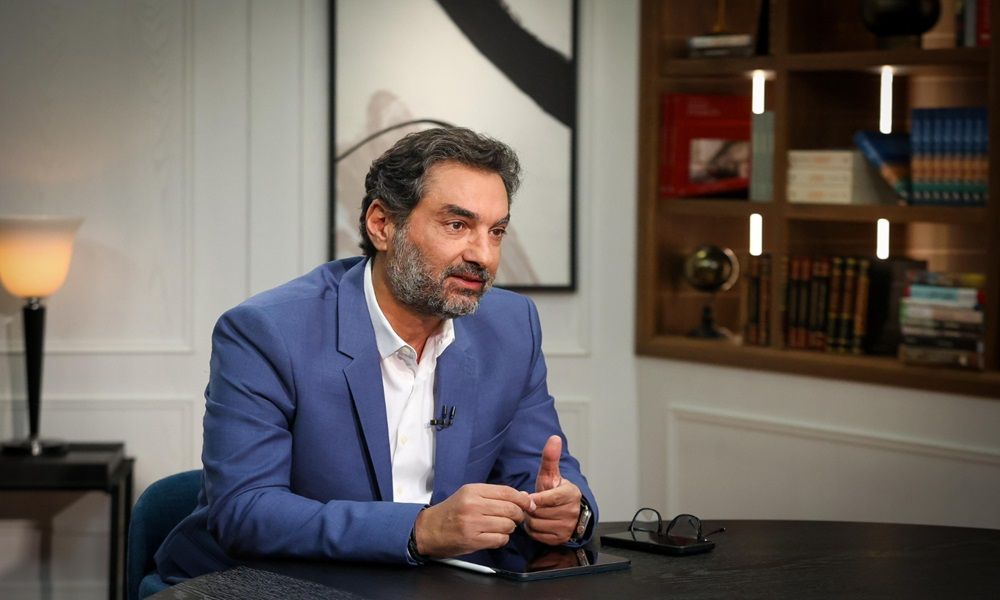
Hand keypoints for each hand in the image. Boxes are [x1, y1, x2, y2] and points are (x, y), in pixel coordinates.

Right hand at [413, 483, 534, 557]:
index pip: (507, 492)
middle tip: (514, 518)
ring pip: (507, 525)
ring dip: (509, 528)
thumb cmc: (451, 512)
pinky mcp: (472, 540)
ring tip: (499, 527)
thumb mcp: (470, 495)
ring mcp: (472, 523)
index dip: (523, 499)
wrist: (428, 530)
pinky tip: (494, 536)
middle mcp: (473, 505)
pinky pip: (500, 539)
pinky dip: (501, 539)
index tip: (529, 504)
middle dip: (518, 515)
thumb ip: (496, 495)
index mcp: (473, 490)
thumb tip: (524, 496)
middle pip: (511, 509)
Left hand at [525, 435, 582, 544]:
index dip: (536, 498)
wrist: (567, 511)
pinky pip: (538, 535)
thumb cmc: (555, 491)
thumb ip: (550, 458)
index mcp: (571, 494)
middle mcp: (572, 512)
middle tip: (532, 504)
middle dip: (532, 508)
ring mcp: (567, 527)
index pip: (549, 499)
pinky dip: (533, 530)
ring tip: (534, 512)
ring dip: (531, 519)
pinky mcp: (561, 538)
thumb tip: (554, 438)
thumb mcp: (551, 475)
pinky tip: (537, 521)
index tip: (529, 496)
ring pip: (537, 525)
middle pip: (540, 512)